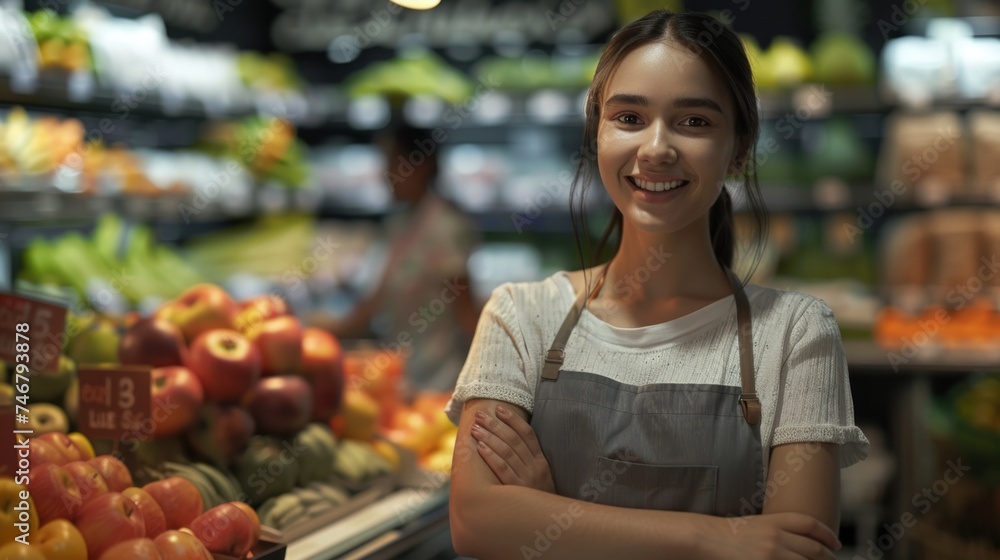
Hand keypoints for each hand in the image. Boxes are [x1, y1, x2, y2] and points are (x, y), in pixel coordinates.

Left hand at [470, 405, 554, 493]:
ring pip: (506, 452)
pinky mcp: (517, 491)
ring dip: (489, 437)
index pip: (527, 434)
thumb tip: (508, 440)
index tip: (499, 408)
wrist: (548, 524)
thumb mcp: (541, 477)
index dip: (513, 419)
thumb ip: (529, 460)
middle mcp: (535, 467)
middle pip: (513, 440)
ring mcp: (527, 479)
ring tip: (475, 428)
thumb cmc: (539, 498)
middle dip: (495, 425)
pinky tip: (480, 447)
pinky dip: (491, 457)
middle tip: (480, 415)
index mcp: (542, 461)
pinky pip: (503, 470)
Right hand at [697, 512, 840, 559]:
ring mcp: (771, 555)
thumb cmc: (722, 534)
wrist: (702, 539)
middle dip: (828, 558)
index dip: (827, 534)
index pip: (809, 524)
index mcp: (772, 521)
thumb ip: (773, 531)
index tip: (835, 544)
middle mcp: (776, 538)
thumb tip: (793, 544)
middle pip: (813, 548)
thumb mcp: (751, 526)